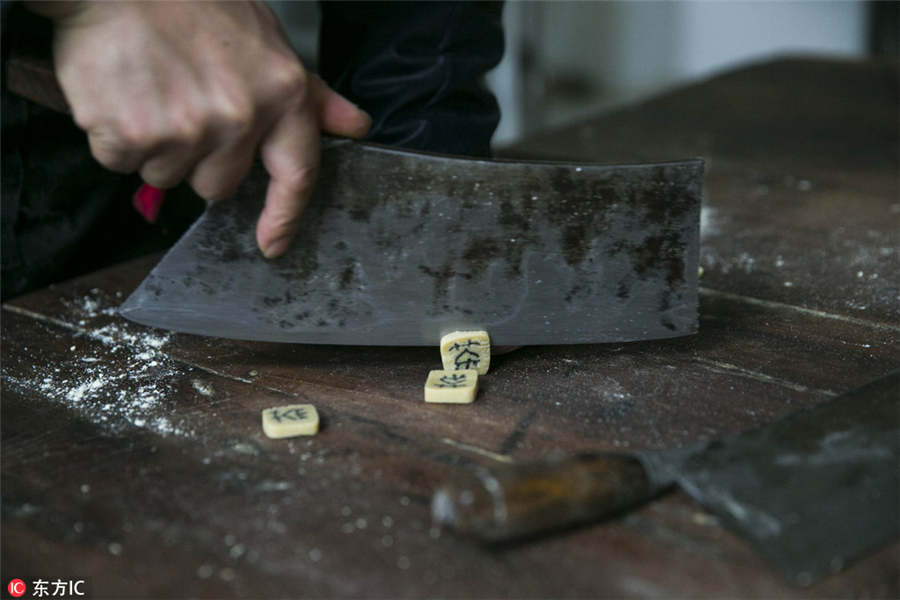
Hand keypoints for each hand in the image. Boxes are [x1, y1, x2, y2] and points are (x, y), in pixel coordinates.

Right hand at [28, 0, 370, 257]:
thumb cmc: (192, 1)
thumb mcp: (267, 42)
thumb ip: (312, 95)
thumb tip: (355, 126)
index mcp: (281, 94)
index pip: (298, 174)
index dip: (285, 217)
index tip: (273, 244)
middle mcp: (239, 117)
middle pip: (218, 185)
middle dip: (199, 157)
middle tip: (182, 103)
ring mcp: (184, 129)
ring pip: (168, 177)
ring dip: (155, 146)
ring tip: (150, 89)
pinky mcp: (130, 134)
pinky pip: (122, 163)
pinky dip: (114, 137)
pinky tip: (120, 92)